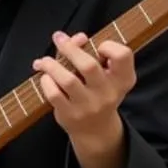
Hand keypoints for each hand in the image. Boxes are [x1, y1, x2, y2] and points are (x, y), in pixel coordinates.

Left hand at [33, 30, 135, 146]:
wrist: (95, 130)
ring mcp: (88, 105)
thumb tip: (78, 37)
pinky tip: (44, 77)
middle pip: (89, 66)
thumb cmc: (98, 92)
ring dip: (52, 65)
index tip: (97, 46)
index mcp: (122, 79)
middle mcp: (108, 93)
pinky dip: (46, 81)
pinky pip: (54, 94)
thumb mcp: (105, 75)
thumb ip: (91, 53)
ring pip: (68, 80)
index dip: (109, 46)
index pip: (123, 55)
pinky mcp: (70, 114)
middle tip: (58, 38)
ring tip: (44, 61)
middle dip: (70, 48)